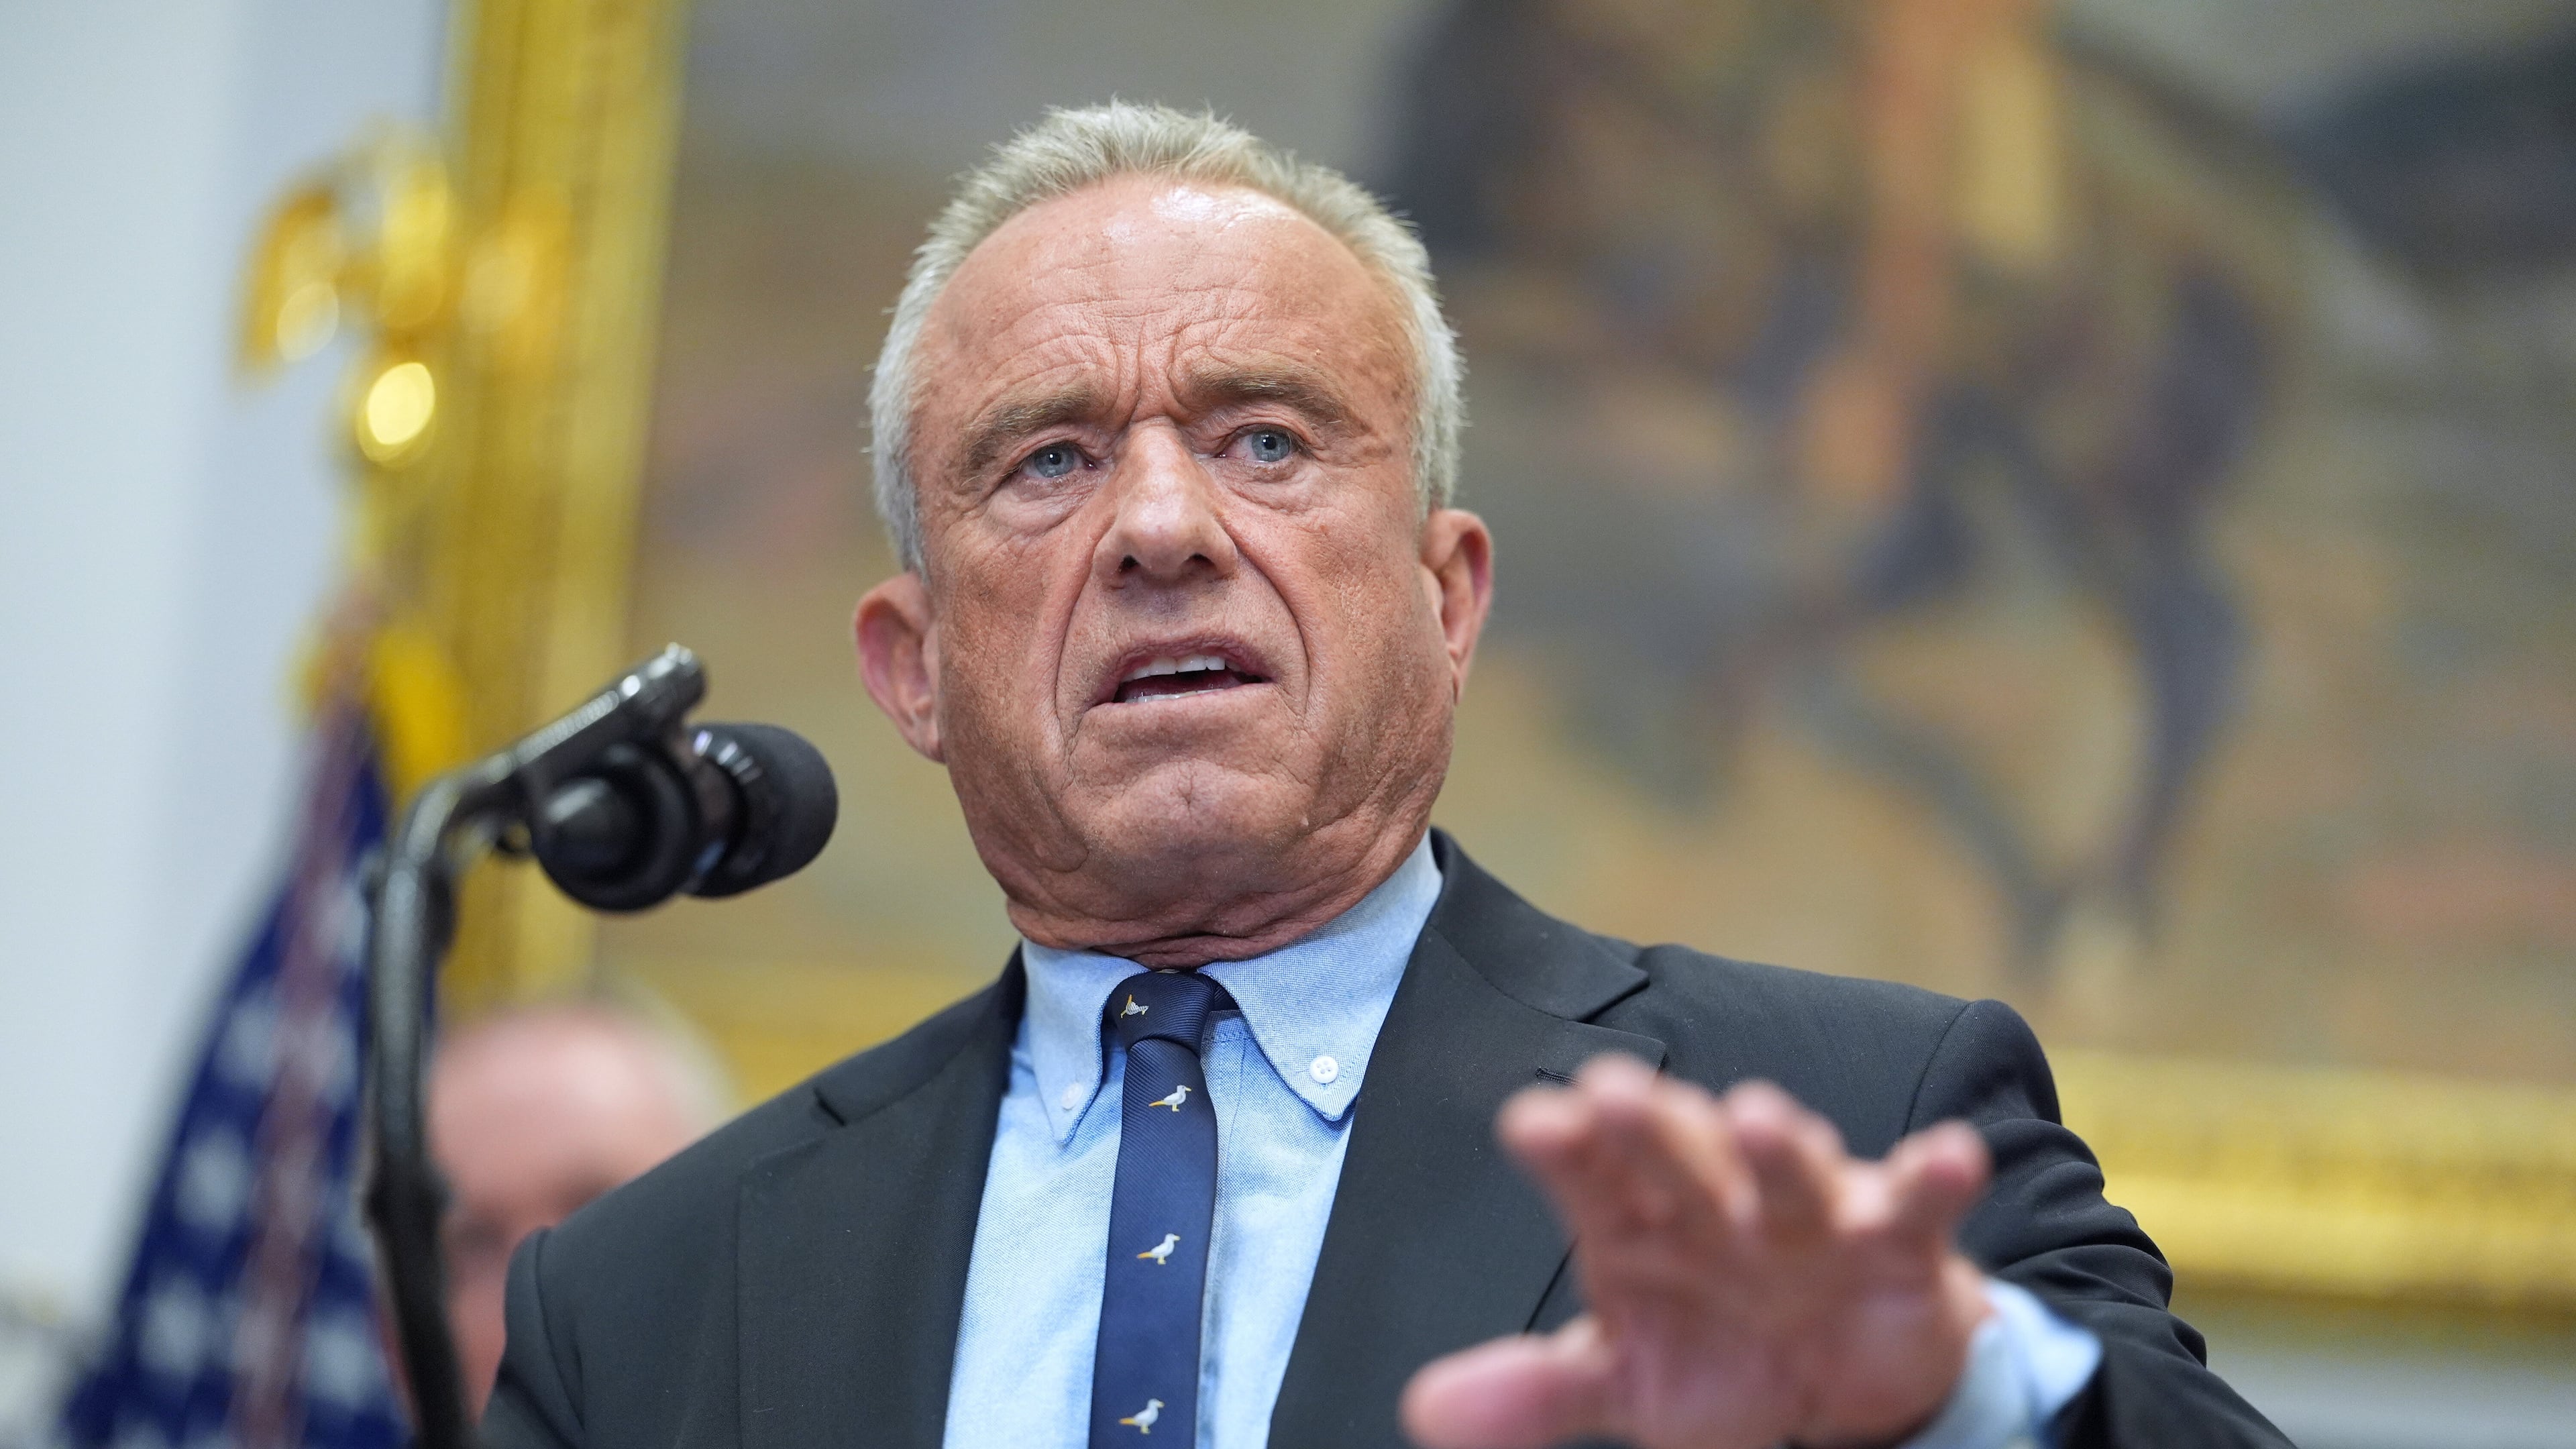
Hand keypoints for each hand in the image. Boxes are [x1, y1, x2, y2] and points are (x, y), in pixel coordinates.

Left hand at [1401, 1056, 1993, 1448]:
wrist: (1845, 1384)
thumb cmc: (1720, 1353)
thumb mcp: (1627, 1382)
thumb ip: (1538, 1390)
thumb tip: (1424, 1413)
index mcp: (1640, 1222)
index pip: (1592, 1177)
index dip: (1565, 1150)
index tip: (1533, 1122)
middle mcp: (1718, 1200)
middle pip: (1681, 1156)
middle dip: (1655, 1128)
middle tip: (1617, 1093)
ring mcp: (1808, 1212)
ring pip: (1789, 1170)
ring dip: (1778, 1147)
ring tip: (1760, 1117)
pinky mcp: (1895, 1238)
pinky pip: (1916, 1203)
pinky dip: (1935, 1178)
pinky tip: (1949, 1156)